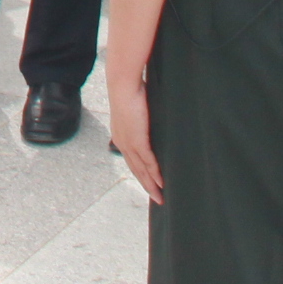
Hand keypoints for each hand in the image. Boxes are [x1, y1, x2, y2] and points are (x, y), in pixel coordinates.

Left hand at [108, 75, 163, 204]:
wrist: (123, 84)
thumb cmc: (131, 90)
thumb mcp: (137, 108)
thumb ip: (143, 118)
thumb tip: (151, 118)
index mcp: (121, 136)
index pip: (132, 160)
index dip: (140, 174)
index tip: (149, 185)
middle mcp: (123, 142)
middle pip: (136, 170)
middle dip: (146, 186)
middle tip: (157, 199)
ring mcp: (129, 143)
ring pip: (141, 170)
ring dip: (151, 185)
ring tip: (160, 197)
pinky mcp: (137, 140)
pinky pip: (147, 161)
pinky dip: (155, 174)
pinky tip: (161, 183)